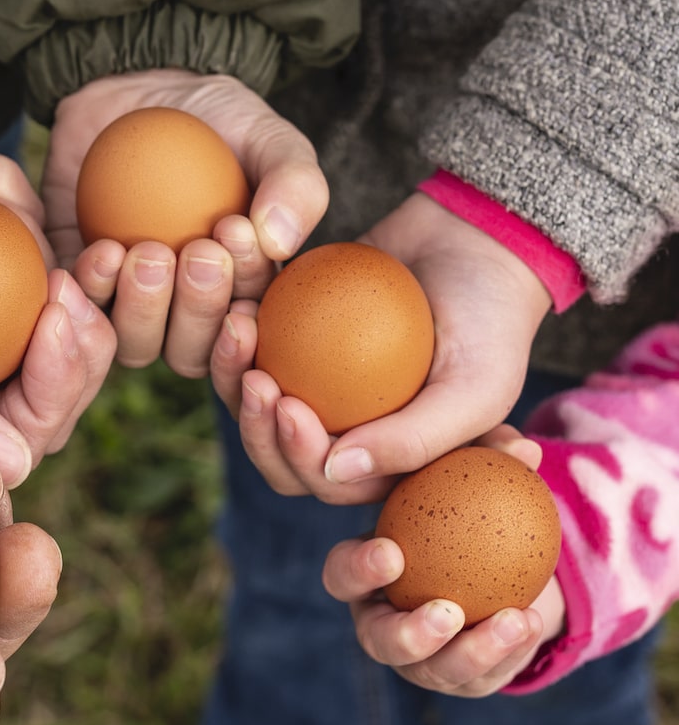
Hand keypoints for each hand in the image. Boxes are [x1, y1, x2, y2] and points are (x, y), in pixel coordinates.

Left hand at [40, 70, 327, 376]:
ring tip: (149, 251)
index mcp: (242, 294)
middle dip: (198, 311)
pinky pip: (83, 309)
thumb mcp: (268, 138)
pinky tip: (106, 250)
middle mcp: (187, 313)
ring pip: (137, 345)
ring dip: (144, 309)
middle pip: (191, 354)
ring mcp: (131, 305)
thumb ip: (294, 182)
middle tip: (199, 250)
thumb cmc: (216, 120)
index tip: (240, 240)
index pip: (249, 330)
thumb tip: (281, 244)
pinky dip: (94, 286)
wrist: (137, 95)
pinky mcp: (84, 285)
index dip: (246, 310)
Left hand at [211, 192, 552, 500]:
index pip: (325, 480)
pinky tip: (237, 305)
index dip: (296, 455)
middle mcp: (342, 432)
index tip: (288, 405)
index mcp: (381, 464)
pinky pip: (252, 344)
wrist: (479, 244)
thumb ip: (415, 441)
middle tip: (254, 378)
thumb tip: (334, 472)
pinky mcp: (292, 337)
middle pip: (277, 453)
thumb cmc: (491, 326)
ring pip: (253, 400)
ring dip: (232, 376)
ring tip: (237, 333)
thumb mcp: (475, 390)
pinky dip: (237, 330)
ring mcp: (313, 385)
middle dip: (255, 426)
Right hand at [320, 426, 566, 696]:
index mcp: (365, 570)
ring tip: (512, 620)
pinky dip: (509, 651)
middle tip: (447, 612)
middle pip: (378, 641)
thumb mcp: (474, 472)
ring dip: (471, 651)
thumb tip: (523, 449)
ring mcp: (421, 656)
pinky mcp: (460, 677)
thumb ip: (492, 456)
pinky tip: (532, 620)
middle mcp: (381, 618)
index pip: (342, 576)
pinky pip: (482, 676)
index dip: (358, 571)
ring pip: (433, 671)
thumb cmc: (466, 498)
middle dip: (407, 634)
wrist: (501, 553)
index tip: (393, 554)